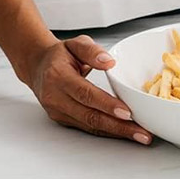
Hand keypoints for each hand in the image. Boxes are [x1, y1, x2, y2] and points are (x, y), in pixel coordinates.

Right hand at [26, 34, 151, 144]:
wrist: (38, 66)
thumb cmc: (59, 55)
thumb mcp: (75, 43)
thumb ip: (92, 50)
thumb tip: (109, 62)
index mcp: (58, 76)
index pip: (85, 93)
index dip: (106, 104)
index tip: (127, 111)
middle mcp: (56, 97)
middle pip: (90, 116)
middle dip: (118, 126)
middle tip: (141, 131)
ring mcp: (58, 111)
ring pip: (90, 126)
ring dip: (116, 132)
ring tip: (138, 135)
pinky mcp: (62, 120)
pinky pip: (87, 127)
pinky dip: (106, 131)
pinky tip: (123, 132)